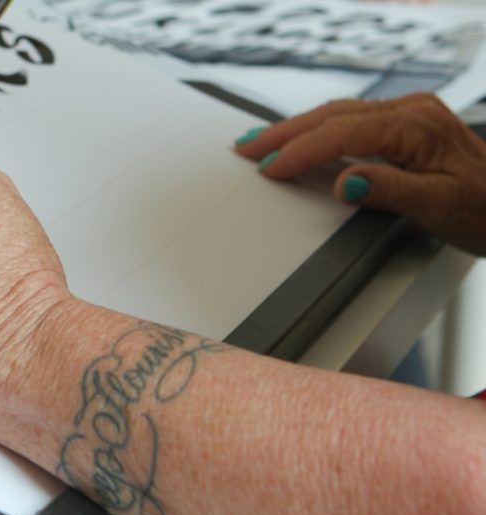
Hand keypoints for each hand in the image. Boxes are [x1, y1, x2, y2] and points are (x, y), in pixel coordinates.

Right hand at [236, 93, 485, 254]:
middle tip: (246, 148)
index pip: (342, 133)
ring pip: (337, 114)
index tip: (270, 168)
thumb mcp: (440, 205)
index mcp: (416, 126)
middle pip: (332, 116)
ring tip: (259, 142)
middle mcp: (410, 111)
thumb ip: (391, 192)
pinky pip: (350, 119)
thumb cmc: (484, 208)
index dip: (301, 151)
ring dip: (295, 128)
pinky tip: (300, 136)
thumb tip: (346, 184)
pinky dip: (317, 129)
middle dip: (284, 132)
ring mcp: (408, 114)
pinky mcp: (405, 124)